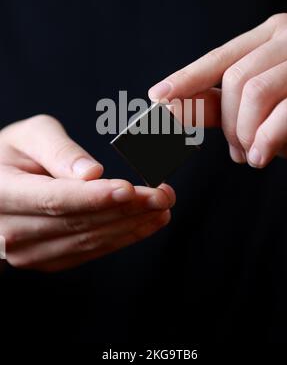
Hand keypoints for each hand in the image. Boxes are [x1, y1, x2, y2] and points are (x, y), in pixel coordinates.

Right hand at [0, 115, 174, 271]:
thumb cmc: (13, 152)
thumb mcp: (29, 136)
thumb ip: (57, 150)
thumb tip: (92, 173)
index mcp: (2, 194)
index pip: (55, 200)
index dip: (95, 197)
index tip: (130, 190)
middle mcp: (10, 230)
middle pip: (77, 223)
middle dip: (125, 210)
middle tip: (163, 195)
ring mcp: (27, 251)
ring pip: (86, 241)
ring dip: (129, 226)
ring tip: (162, 207)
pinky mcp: (46, 258)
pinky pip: (87, 252)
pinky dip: (120, 238)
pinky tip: (145, 223)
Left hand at [149, 13, 286, 166]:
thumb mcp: (259, 106)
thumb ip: (218, 102)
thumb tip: (171, 106)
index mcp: (271, 35)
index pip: (219, 57)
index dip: (187, 78)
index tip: (158, 97)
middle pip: (235, 79)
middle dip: (227, 124)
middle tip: (236, 150)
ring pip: (255, 93)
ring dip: (245, 133)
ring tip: (252, 154)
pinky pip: (286, 111)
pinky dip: (266, 139)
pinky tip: (262, 156)